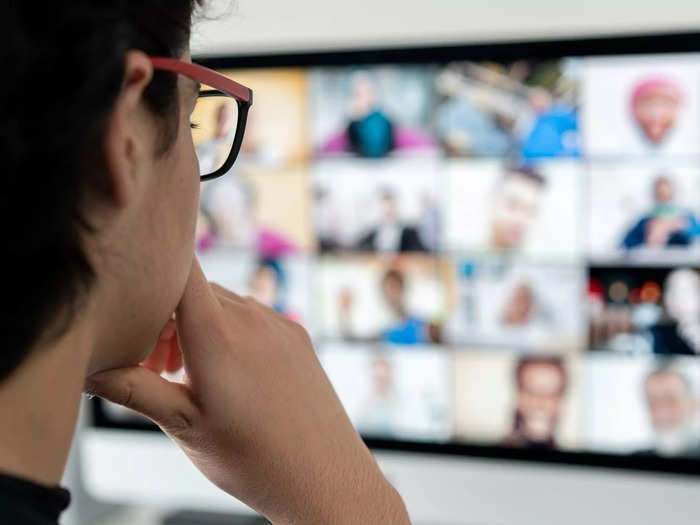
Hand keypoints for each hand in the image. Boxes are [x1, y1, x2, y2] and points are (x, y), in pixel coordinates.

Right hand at [85, 258, 408, 524]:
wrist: (324, 476)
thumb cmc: (252, 458)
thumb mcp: (184, 426)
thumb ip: (134, 389)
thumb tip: (89, 369)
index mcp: (217, 335)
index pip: (181, 270)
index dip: (154, 269)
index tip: (135, 300)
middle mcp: (250, 317)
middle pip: (194, 292)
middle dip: (167, 320)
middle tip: (158, 370)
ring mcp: (278, 323)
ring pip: (223, 304)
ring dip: (199, 327)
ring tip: (193, 377)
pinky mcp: (297, 334)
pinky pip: (253, 316)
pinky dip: (232, 332)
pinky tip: (232, 375)